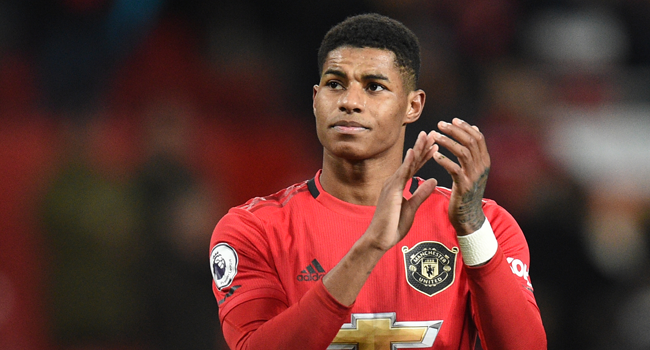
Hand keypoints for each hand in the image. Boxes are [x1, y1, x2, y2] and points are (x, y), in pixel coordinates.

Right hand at [366, 131, 438, 250]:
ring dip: (417, 149)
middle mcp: (393, 182)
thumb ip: (421, 193)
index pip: (414, 167)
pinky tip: (414, 152)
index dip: (424, 156)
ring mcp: (391, 185)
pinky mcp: (391, 191)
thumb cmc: (392, 226)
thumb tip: (432, 180)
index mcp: (398, 185)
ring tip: (427, 136)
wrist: (379, 239)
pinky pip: (401, 174)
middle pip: (411, 161)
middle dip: (422, 147)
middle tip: (432, 134)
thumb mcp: (412, 208)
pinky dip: (408, 162)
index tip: (434, 145)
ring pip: (407, 164)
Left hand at [433, 118, 490, 235]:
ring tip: (434, 136)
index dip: (465, 127)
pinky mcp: (464, 187)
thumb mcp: (474, 170)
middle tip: (440, 124)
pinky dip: (444, 160)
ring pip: (462, 152)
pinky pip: (454, 169)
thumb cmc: (467, 192)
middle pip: (470, 141)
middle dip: (454, 131)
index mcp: (484, 161)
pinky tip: (434, 155)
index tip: (452, 120)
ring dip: (447, 142)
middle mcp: (482, 167)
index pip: (478, 137)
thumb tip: (474, 128)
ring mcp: (474, 177)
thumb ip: (474, 152)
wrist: (469, 217)